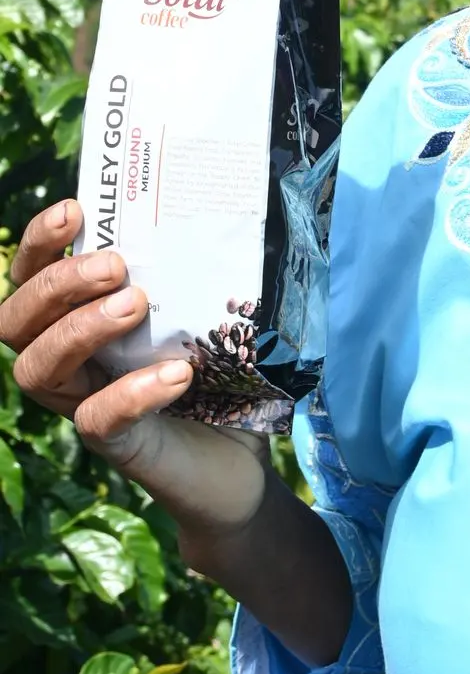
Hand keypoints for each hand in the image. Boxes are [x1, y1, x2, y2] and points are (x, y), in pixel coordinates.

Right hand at [0, 199, 270, 548]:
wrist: (244, 466)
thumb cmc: (221, 381)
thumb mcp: (209, 318)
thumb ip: (201, 276)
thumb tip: (229, 208)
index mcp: (80, 322)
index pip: (30, 278)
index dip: (39, 242)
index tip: (74, 209)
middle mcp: (70, 364)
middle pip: (15, 321)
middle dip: (56, 283)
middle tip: (114, 266)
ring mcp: (86, 405)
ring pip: (38, 370)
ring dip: (81, 329)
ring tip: (136, 304)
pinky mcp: (118, 447)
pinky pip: (97, 420)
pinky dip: (131, 392)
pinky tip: (176, 374)